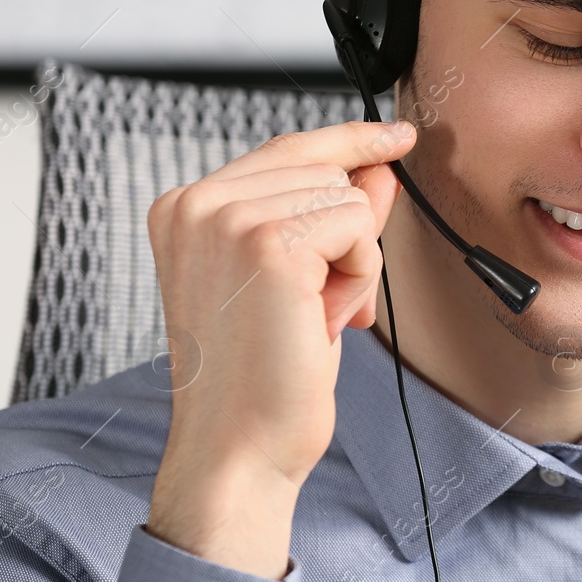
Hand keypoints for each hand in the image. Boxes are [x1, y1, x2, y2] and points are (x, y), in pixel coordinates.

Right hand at [142, 120, 414, 578]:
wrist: (240, 445)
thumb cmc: (263, 375)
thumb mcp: (302, 278)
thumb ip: (334, 213)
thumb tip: (380, 165)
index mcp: (185, 207)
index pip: (286, 150)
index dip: (349, 142)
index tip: (395, 137)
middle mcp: (197, 203)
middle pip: (326, 172)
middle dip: (343, 242)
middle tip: (308, 309)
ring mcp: (229, 218)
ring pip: (348, 199)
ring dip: (351, 264)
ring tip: (307, 318)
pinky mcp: (270, 242)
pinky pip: (358, 227)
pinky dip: (359, 277)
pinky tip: (322, 320)